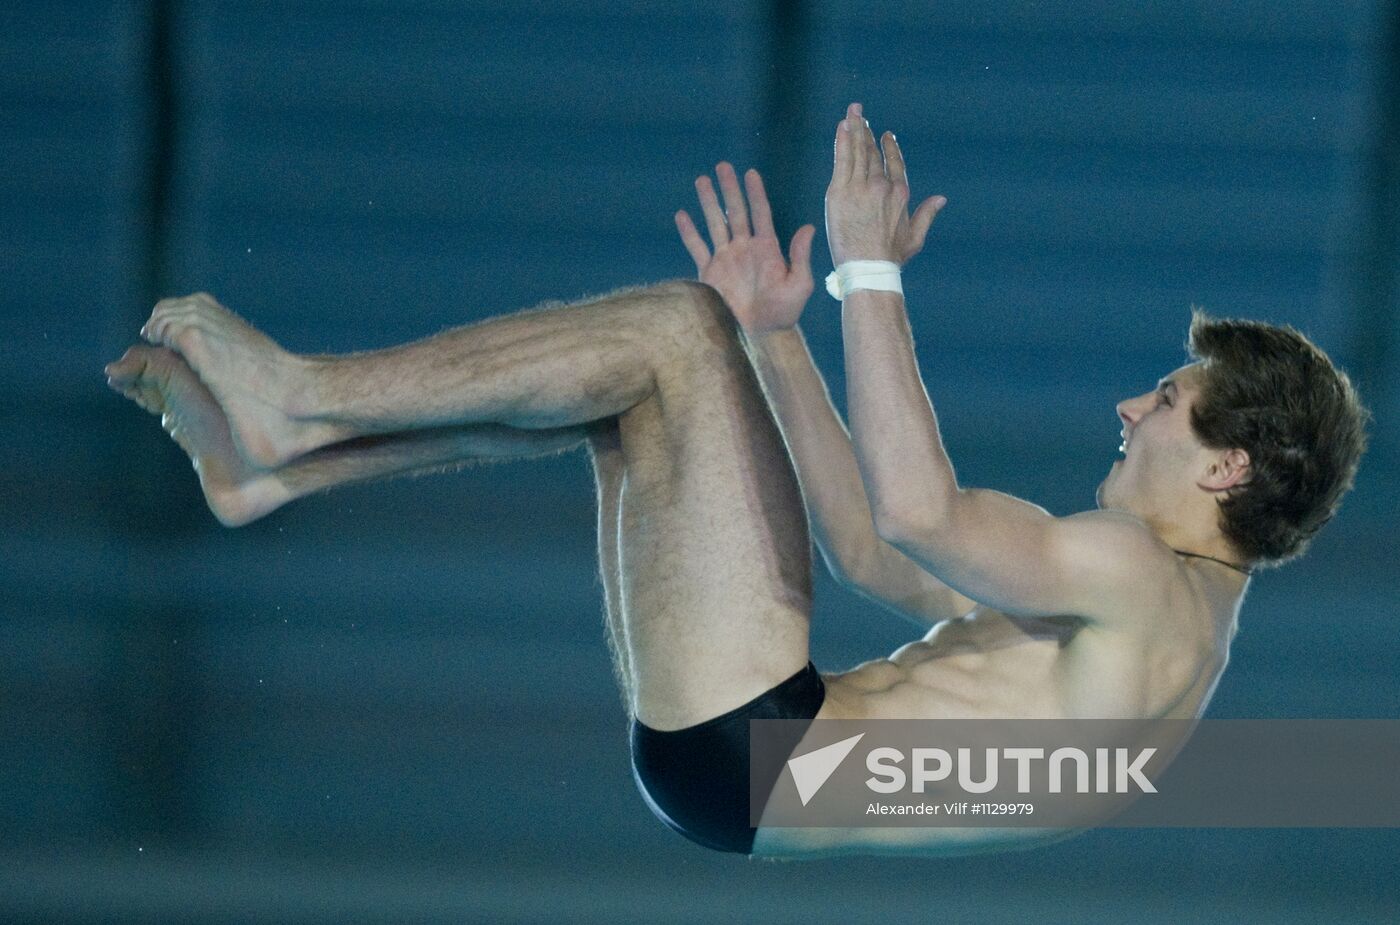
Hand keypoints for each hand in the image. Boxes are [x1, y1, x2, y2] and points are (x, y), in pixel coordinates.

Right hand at [675, 162, 816, 333]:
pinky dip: (689, 232)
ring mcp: (726, 258)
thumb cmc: (782, 312)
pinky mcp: (710, 272)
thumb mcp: (799, 284)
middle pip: (735, 211)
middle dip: (729, 189)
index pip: (760, 213)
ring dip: (708, 202)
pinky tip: (682, 214)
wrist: (758, 335)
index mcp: (767, 248)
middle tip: (723, 166)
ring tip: (701, 180)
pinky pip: (697, 247)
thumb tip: (807, 227)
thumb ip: (801, 256)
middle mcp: (744, 248)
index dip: (756, 193)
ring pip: (715, 223)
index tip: (750, 172)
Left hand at [825, 102, 945, 265]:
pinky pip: (842, 158)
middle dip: (866, 132)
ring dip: (854, 128)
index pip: (894, 163)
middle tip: (860, 115)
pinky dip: (842, 140)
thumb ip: (927, 215)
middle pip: (872, 153)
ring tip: (852, 112)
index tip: (884, 135)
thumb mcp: (915, 237)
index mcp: (900, 194)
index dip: (888, 148)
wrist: (868, 266)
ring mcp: (861, 186)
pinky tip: (842, 126)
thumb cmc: (890, 258)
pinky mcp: (840, 191)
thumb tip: (941, 198)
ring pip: (857, 150)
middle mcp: (882, 185)